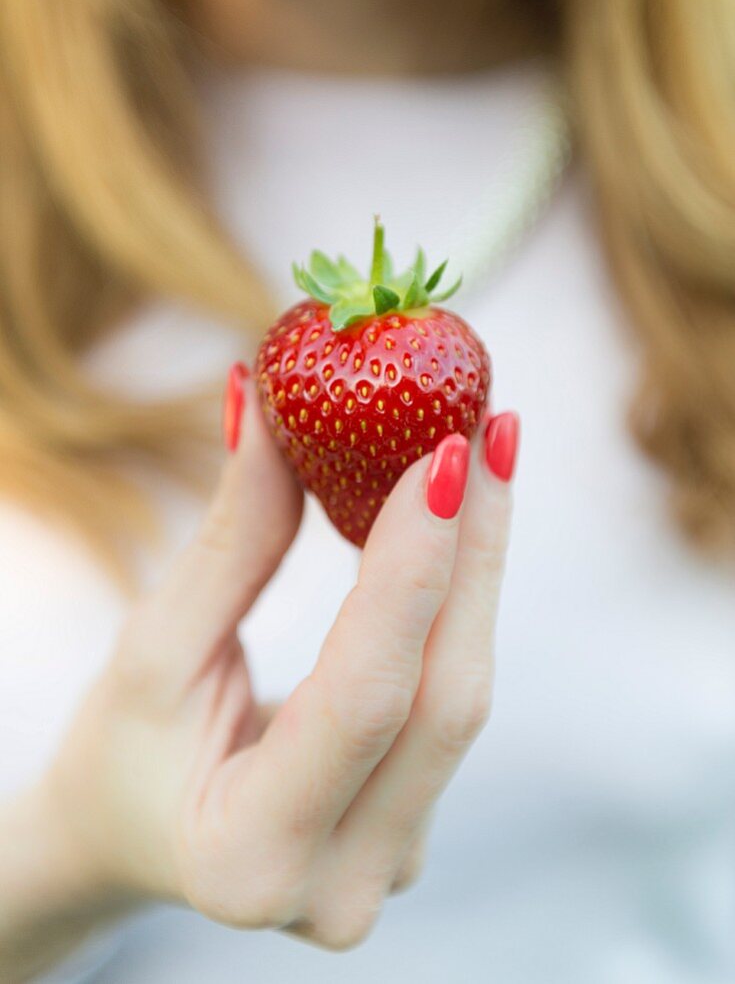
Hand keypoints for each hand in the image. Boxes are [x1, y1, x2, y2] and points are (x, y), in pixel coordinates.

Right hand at [45, 366, 517, 950]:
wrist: (129, 838)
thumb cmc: (122, 751)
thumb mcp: (155, 651)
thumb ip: (232, 541)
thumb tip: (270, 408)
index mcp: (251, 855)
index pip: (365, 696)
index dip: (413, 567)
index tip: (446, 448)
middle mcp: (343, 885)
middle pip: (446, 699)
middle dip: (475, 550)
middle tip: (488, 428)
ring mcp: (392, 864)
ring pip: (462, 698)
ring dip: (478, 566)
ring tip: (485, 453)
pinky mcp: (413, 825)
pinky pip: (450, 700)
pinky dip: (458, 605)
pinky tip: (460, 526)